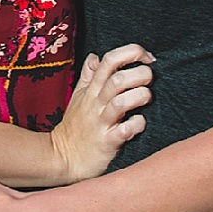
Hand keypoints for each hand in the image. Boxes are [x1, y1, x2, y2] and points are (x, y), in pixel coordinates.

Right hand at [50, 44, 152, 183]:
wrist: (61, 158)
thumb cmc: (75, 127)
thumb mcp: (78, 97)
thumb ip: (88, 76)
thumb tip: (95, 57)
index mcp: (92, 89)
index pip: (109, 60)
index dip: (131, 53)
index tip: (147, 59)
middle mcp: (97, 103)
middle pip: (118, 78)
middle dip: (140, 74)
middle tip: (150, 80)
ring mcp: (101, 122)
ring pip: (121, 102)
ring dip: (139, 96)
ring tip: (146, 99)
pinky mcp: (106, 142)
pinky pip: (124, 131)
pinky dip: (136, 125)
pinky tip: (139, 124)